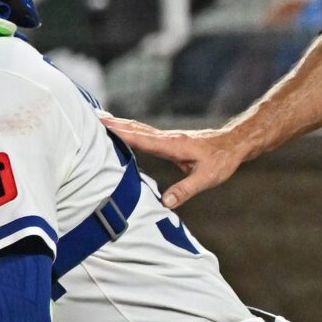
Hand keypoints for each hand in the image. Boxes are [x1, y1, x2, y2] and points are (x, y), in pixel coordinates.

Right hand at [101, 116, 240, 209]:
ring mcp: (165, 136)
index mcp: (171, 145)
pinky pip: (141, 131)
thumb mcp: (207, 178)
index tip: (100, 128)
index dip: (120, 134)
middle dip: (111, 125)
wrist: (234, 144)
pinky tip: (120, 126)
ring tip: (96, 118)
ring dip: (116, 123)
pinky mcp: (167, 138)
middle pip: (133, 129)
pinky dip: (126, 127)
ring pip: (136, 127)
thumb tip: (165, 203)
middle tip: (87, 118)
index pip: (140, 139)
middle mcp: (165, 137)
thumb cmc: (221, 161)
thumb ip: (185, 190)